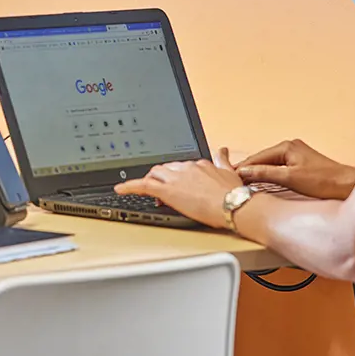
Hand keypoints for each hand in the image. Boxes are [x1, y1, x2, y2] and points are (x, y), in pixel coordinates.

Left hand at [114, 153, 243, 229]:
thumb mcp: (229, 172)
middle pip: (164, 168)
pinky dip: (129, 186)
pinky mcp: (168, 190)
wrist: (234, 205)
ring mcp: (175, 177)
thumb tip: (221, 150)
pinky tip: (120, 189)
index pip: (178, 165)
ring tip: (149, 192)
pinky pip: (143, 185)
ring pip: (153, 174)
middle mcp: (185, 167)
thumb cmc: (234, 194)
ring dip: (149, 181)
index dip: (174, 175)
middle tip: (162, 190)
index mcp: (198, 163)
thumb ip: (222, 160)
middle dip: (160, 178)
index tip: (174, 182)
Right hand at [234, 139, 354, 199]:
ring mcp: (295, 155)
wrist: (347, 186)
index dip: (242, 169)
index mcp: (286, 146)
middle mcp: (289, 147)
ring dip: (256, 174)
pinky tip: (260, 183)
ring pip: (268, 165)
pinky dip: (267, 175)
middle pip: (261, 160)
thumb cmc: (324, 181)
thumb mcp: (290, 178)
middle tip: (232, 183)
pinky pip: (276, 168)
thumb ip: (265, 174)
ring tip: (242, 185)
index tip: (228, 178)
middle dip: (247, 171)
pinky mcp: (299, 164)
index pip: (256, 158)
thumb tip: (244, 172)